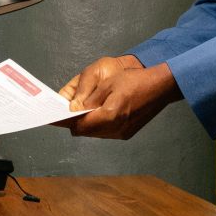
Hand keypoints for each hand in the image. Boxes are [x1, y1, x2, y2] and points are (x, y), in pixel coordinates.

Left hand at [55, 54, 181, 138]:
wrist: (161, 87)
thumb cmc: (135, 81)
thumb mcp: (108, 84)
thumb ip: (90, 99)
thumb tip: (73, 110)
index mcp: (110, 116)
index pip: (80, 125)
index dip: (66, 121)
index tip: (54, 117)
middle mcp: (116, 129)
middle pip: (86, 132)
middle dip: (75, 122)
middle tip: (66, 111)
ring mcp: (122, 133)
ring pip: (96, 133)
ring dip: (87, 124)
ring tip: (82, 110)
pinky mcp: (127, 133)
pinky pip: (106, 132)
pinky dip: (98, 124)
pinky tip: (98, 113)